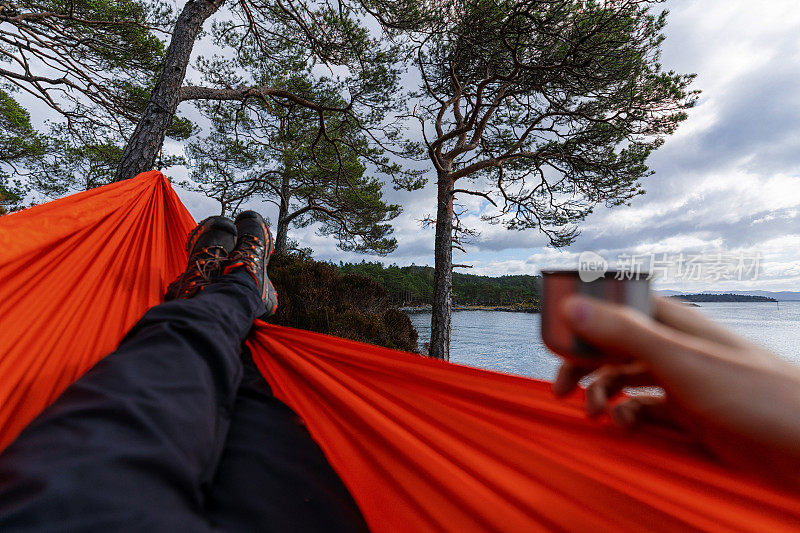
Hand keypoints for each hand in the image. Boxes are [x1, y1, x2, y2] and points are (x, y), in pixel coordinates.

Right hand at [553, 295, 799, 489]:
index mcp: (675, 324)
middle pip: (615, 348)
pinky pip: (646, 411)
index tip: (558, 340)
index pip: (618, 309)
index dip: (586, 320)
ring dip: (604, 394)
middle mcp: (677, 349)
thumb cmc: (757, 396)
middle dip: (585, 366)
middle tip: (561, 390)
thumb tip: (571, 307)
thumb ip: (626, 334)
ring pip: (627, 381)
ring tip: (596, 415)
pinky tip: (627, 427)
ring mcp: (684, 382)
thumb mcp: (682, 361)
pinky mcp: (692, 415)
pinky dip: (628, 418)